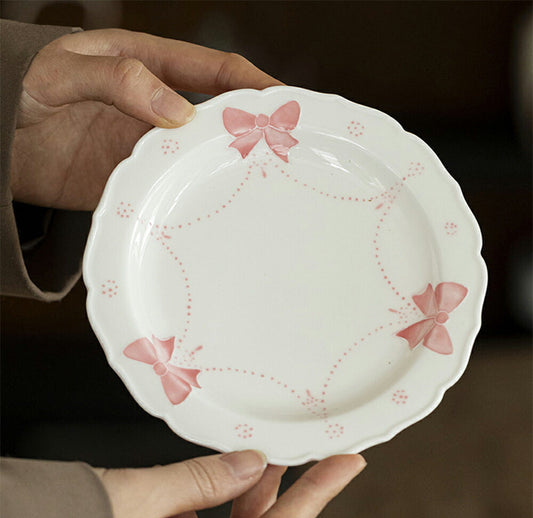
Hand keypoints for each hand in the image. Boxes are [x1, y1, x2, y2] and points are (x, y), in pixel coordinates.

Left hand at [11, 29, 280, 210]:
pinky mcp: (130, 183)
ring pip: (195, 159)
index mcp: (147, 66)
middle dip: (250, 132)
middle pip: (215, 119)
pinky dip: (188, 201)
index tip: (285, 102)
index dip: (253, 84)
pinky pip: (167, 192)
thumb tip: (179, 110)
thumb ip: (120, 79)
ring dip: (222, 171)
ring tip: (256, 189)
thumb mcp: (64, 71)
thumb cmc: (17, 88)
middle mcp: (154, 109)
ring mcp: (144, 148)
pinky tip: (207, 213)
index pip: (214, 71)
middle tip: (282, 154)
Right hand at [93, 449, 366, 517]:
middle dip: (260, 484)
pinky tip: (160, 500)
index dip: (320, 491)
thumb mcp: (135, 506)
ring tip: (205, 469)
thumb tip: (244, 459)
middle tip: (270, 447)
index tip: (349, 460)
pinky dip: (175, 513)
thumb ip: (194, 484)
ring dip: (206, 497)